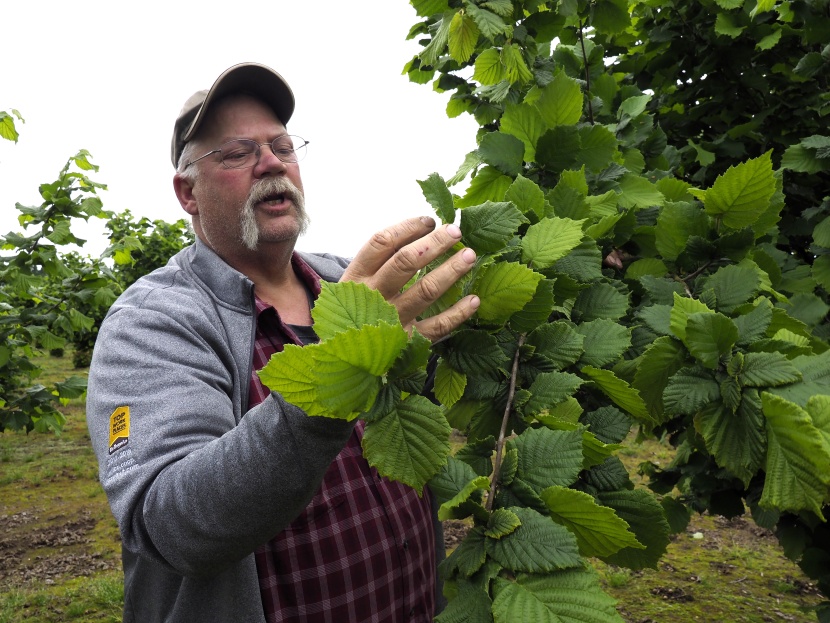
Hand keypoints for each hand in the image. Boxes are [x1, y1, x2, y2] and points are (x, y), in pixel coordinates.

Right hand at [341, 216, 478, 341]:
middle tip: (455, 232)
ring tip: (469, 256)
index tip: (429, 221)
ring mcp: (391, 320)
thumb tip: (424, 232)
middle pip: (405, 262)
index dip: (408, 227)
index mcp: (357, 276)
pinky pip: (437, 326)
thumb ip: (382, 261)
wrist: (343, 354)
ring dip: (450, 271)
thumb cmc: (358, 309)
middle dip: (434, 243)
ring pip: (425, 290)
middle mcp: (374, 296)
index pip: (382, 242)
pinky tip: (474, 299)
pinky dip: (458, 313)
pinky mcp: (407, 342)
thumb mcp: (356, 283)